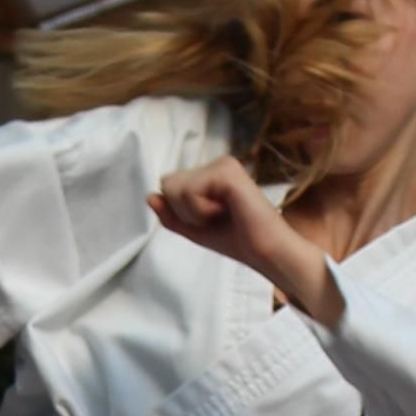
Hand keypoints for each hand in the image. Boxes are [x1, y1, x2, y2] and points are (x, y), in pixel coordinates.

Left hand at [152, 157, 342, 327]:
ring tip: (221, 215)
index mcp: (211, 173)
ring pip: (174, 186)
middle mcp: (217, 163)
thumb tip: (149, 196)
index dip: (181, 210)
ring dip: (193, 212)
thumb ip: (171, 214)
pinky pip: (189, 190)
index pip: (169, 184)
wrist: (266, 252)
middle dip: (184, 211)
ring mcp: (223, 164)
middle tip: (215, 218)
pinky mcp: (227, 171)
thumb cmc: (237, 241)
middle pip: (168, 183)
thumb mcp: (195, 229)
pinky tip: (226, 211)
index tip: (209, 220)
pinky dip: (200, 210)